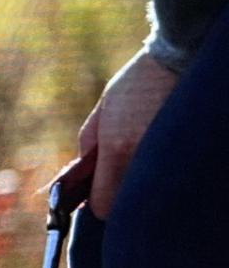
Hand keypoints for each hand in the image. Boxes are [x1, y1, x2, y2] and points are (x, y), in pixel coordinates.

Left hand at [77, 45, 180, 217]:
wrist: (178, 61)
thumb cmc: (136, 83)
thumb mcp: (104, 109)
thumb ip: (90, 143)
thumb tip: (82, 171)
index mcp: (116, 148)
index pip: (102, 206)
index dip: (94, 204)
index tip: (93, 195)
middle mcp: (141, 159)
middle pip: (125, 206)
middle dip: (117, 198)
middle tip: (114, 182)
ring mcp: (165, 160)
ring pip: (146, 194)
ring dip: (138, 187)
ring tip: (138, 164)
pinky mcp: (185, 157)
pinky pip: (166, 178)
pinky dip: (158, 175)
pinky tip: (156, 157)